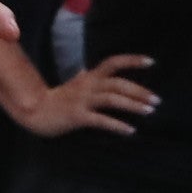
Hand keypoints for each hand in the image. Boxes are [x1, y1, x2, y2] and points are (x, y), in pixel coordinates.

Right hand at [15, 50, 159, 138]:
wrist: (34, 110)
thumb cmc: (57, 99)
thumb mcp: (74, 84)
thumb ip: (85, 78)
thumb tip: (87, 71)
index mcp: (89, 76)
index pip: (113, 62)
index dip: (132, 60)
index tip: (151, 62)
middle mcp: (88, 85)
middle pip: (118, 84)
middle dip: (139, 91)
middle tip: (157, 100)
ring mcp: (82, 101)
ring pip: (112, 99)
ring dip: (133, 105)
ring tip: (149, 111)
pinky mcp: (78, 116)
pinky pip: (101, 120)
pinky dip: (117, 125)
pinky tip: (130, 131)